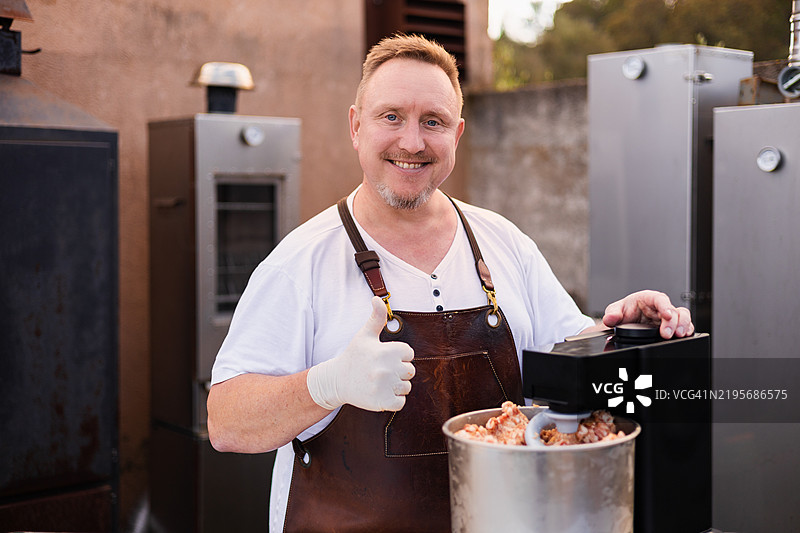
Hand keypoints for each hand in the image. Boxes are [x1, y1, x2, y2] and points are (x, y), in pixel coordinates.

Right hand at [307, 296, 414, 410]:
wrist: (336, 380)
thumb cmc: (354, 356)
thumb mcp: (365, 335)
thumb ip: (376, 317)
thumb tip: (377, 299)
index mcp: (387, 351)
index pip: (409, 354)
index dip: (399, 356)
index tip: (384, 357)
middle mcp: (387, 368)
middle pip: (410, 372)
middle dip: (399, 372)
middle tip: (381, 371)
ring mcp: (385, 386)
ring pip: (406, 387)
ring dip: (396, 387)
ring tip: (379, 381)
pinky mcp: (383, 402)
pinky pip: (401, 403)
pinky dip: (393, 400)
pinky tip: (380, 393)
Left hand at [602, 290, 693, 338]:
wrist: (625, 322)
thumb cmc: (625, 311)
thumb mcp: (615, 310)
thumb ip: (612, 313)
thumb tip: (610, 318)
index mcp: (648, 298)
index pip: (660, 299)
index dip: (665, 306)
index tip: (666, 315)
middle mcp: (660, 307)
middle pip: (674, 309)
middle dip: (674, 321)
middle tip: (667, 333)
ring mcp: (667, 317)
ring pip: (683, 316)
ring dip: (683, 325)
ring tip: (678, 334)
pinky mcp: (671, 326)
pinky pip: (684, 325)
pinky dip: (687, 329)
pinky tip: (684, 335)